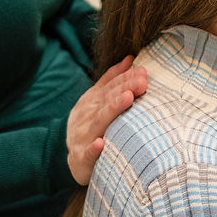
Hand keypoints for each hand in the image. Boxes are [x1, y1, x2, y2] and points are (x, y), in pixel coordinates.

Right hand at [66, 57, 146, 185]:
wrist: (73, 158)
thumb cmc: (90, 125)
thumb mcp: (97, 99)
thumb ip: (112, 79)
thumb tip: (130, 59)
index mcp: (93, 101)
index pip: (111, 86)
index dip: (126, 78)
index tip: (143, 72)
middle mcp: (88, 114)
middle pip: (108, 99)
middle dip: (125, 88)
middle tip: (142, 82)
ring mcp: (83, 135)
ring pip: (99, 121)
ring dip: (113, 109)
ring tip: (127, 98)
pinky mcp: (81, 157)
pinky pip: (87, 153)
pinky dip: (93, 149)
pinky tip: (100, 144)